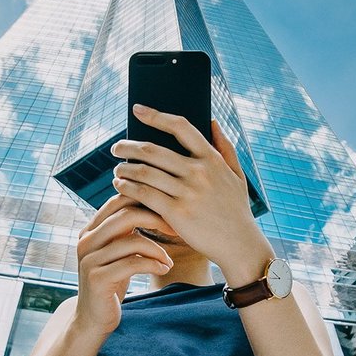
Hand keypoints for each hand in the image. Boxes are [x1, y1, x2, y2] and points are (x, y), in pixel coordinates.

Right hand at [73, 194, 174, 338]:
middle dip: (156, 219)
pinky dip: (153, 264)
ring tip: (167, 260)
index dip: (146, 200)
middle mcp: (86, 240)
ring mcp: (90, 259)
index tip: (170, 210)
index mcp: (90, 229)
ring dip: (157, 249)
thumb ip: (124, 231)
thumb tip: (154, 203)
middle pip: (125, 215)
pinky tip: (164, 269)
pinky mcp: (97, 278)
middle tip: (175, 229)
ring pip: (132, 241)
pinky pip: (132, 263)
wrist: (92, 319)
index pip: (118, 200)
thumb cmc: (111, 282)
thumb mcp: (116, 252)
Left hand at [110, 104, 274, 283]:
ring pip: (144, 171)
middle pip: (153, 150)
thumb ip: (225, 148)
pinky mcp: (177, 212)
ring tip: (117, 169)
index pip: (180, 126)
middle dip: (128, 146)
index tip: (137, 110)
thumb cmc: (236, 211)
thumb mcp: (237, 176)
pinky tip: (120, 185)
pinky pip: (144, 194)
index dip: (155, 115)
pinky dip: (127, 187)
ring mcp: (187, 192)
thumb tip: (213, 122)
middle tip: (116, 147)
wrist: (239, 245)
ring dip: (124, 168)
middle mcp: (199, 171)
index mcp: (211, 159)